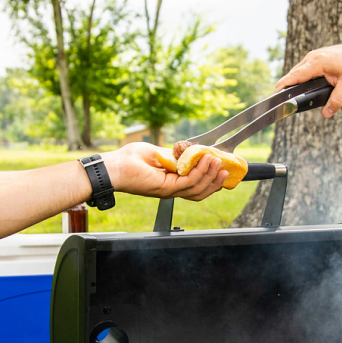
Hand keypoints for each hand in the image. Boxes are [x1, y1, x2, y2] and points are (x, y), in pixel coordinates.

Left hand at [102, 143, 228, 200]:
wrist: (115, 166)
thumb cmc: (130, 159)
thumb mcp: (159, 153)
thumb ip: (176, 155)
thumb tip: (192, 150)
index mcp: (171, 183)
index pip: (196, 186)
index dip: (210, 179)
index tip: (221, 168)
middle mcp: (172, 190)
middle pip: (201, 192)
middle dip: (215, 181)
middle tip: (226, 168)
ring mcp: (170, 191)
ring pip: (198, 188)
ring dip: (210, 175)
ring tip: (218, 161)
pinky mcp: (166, 188)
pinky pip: (189, 182)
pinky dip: (201, 172)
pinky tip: (207, 161)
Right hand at [276, 39, 341, 117]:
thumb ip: (337, 100)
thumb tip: (326, 114)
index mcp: (318, 62)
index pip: (295, 75)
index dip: (284, 85)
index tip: (274, 95)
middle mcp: (313, 57)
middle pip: (294, 74)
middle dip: (287, 87)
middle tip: (281, 102)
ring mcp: (314, 56)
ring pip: (299, 71)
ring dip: (295, 82)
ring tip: (289, 97)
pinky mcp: (317, 58)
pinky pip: (304, 69)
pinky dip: (301, 78)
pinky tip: (301, 88)